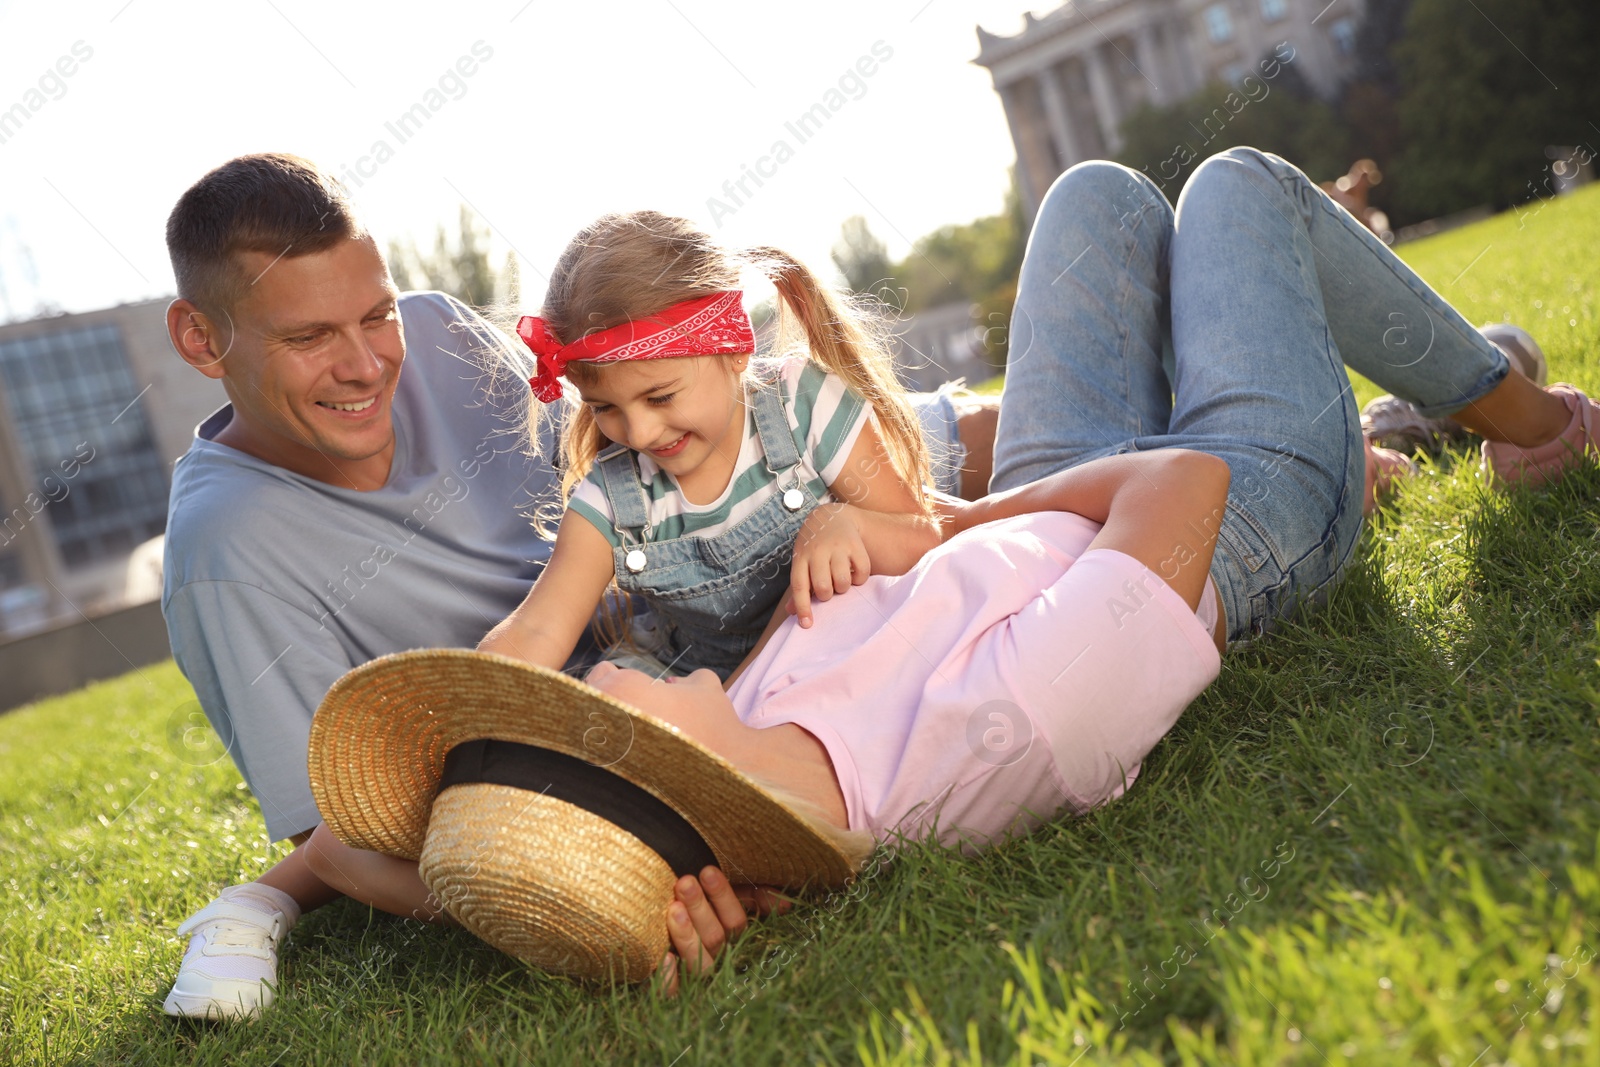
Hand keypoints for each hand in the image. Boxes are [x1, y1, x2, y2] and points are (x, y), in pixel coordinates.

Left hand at [655, 866, 791, 997]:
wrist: (653, 915)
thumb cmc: (697, 902)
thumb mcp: (728, 894)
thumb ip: (754, 894)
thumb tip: (783, 904)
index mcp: (731, 937)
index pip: (736, 921)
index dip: (724, 897)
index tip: (707, 872)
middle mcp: (716, 958)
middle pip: (715, 939)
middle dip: (700, 908)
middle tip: (685, 883)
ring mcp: (693, 976)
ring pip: (698, 962)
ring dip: (686, 936)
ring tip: (673, 909)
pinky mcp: (670, 990)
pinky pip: (672, 992)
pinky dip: (668, 979)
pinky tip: (664, 958)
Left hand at [787, 503, 870, 628]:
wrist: (831, 516)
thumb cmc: (813, 547)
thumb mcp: (802, 561)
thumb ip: (799, 586)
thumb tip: (790, 612)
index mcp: (801, 558)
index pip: (799, 587)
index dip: (802, 608)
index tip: (806, 625)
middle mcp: (818, 552)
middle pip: (823, 588)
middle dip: (827, 596)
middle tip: (829, 589)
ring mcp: (837, 547)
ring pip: (843, 582)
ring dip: (843, 588)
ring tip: (841, 581)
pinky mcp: (855, 544)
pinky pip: (862, 572)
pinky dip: (860, 579)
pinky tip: (854, 573)